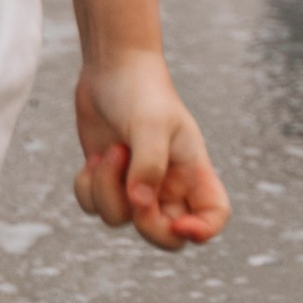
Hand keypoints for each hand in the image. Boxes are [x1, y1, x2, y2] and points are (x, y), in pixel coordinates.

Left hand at [70, 50, 227, 250]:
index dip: (204, 230)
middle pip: (165, 236)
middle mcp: (167, 184)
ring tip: (112, 150)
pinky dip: (88, 186)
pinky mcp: (106, 179)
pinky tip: (93, 158)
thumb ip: (148, 165)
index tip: (181, 225)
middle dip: (145, 224)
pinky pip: (93, 205)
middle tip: (133, 194)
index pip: (214, 215)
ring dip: (107, 190)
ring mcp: (135, 184)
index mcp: (193, 171)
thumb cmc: (141, 91)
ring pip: (121, 219)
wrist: (110, 67)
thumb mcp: (150, 124)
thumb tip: (139, 204)